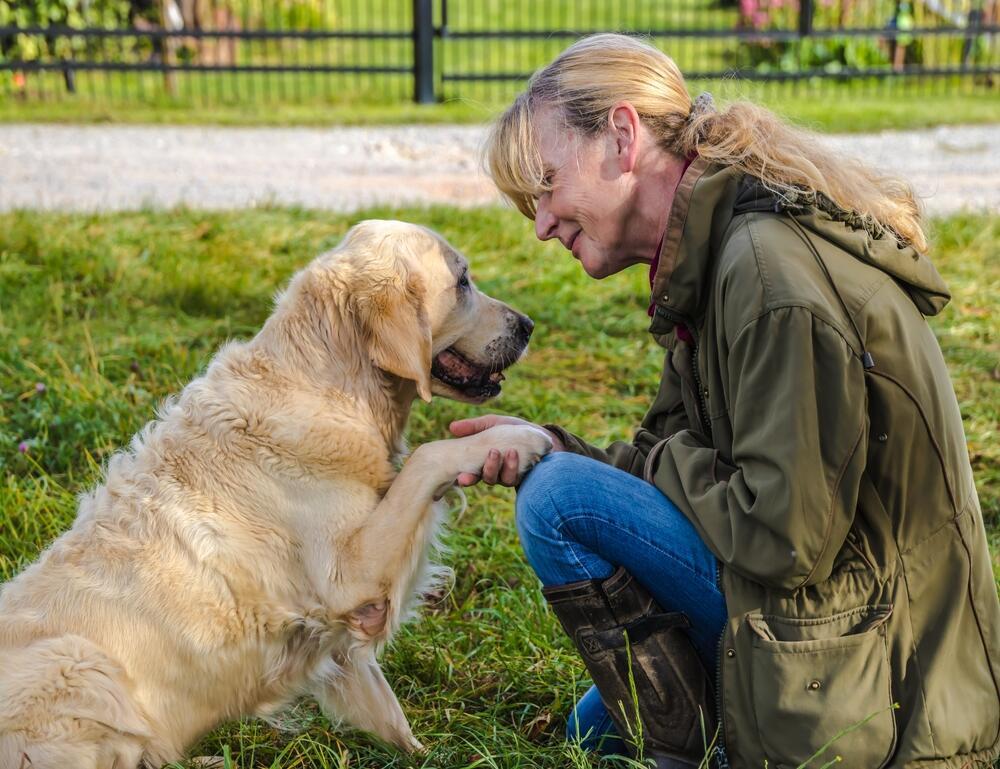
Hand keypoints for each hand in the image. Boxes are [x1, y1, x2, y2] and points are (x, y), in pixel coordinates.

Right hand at [449, 414, 563, 486]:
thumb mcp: (492, 423)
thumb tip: (452, 427)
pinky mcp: (521, 477)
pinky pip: (516, 478)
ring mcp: (507, 476)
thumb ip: (474, 426)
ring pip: (500, 479)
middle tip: (486, 459)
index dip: (465, 478)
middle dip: (481, 475)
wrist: (537, 435)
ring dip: (501, 466)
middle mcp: (493, 472)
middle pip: (484, 479)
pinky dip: (514, 466)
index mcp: (481, 461)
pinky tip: (515, 453)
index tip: (460, 478)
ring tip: (507, 451)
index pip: (469, 473)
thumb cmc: (511, 429)